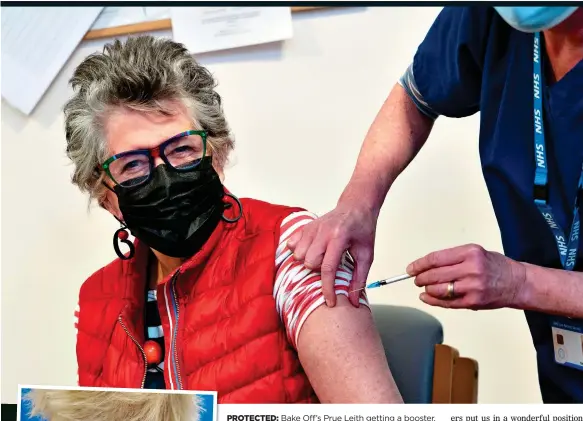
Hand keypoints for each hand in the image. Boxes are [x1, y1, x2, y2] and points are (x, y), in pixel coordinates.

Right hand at [287, 203, 377, 306]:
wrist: (356, 206)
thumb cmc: (362, 229)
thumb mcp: (367, 254)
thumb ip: (360, 278)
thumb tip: (353, 300)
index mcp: (339, 238)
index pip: (328, 268)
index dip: (328, 289)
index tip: (330, 302)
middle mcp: (323, 232)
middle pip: (309, 262)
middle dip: (316, 271)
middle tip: (329, 266)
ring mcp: (312, 228)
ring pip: (298, 254)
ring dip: (306, 261)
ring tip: (320, 258)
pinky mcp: (306, 226)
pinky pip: (292, 244)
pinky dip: (297, 251)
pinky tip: (310, 251)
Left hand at [406, 244, 526, 309]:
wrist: (518, 283)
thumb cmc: (496, 266)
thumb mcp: (475, 252)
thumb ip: (453, 259)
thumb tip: (427, 266)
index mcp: (469, 253)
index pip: (436, 259)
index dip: (420, 264)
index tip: (411, 268)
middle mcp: (471, 269)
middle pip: (435, 275)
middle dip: (421, 278)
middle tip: (416, 279)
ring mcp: (472, 287)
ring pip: (438, 290)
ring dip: (427, 289)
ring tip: (425, 287)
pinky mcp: (473, 302)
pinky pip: (447, 303)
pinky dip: (433, 301)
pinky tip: (427, 297)